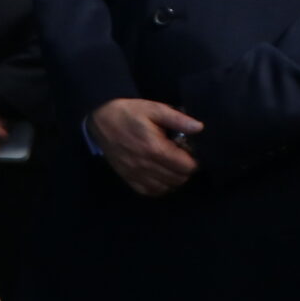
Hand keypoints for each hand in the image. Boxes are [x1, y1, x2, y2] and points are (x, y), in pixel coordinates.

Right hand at [88, 98, 202, 196]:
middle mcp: (145, 165)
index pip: (187, 167)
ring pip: (166, 188)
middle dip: (185, 170)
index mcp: (155, 148)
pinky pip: (150, 192)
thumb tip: (199, 127)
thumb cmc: (129, 113)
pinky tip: (160, 175)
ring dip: (173, 179)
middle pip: (178, 179)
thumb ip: (177, 119)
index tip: (189, 152)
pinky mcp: (127, 178)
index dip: (194, 161)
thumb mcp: (153, 108)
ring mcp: (135, 174)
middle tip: (181, 158)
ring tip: (171, 166)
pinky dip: (159, 187)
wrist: (99, 120)